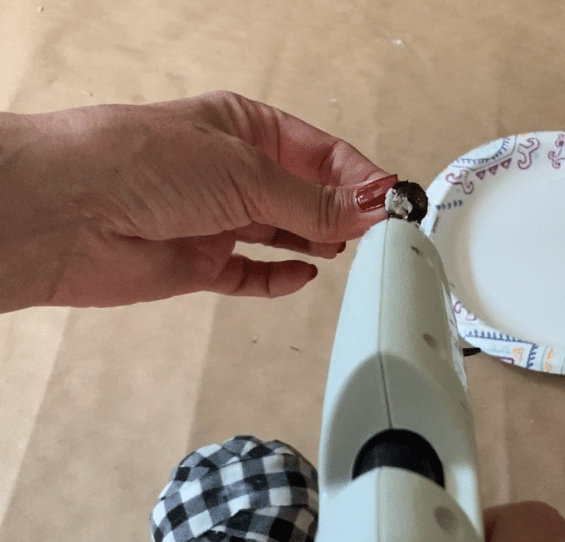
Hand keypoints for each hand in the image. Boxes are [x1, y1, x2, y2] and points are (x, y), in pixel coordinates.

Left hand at [0, 91, 395, 312]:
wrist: (62, 214)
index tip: (389, 202)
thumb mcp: (244, 172)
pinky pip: (251, 274)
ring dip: (318, 242)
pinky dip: (279, 277)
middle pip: (307, 194)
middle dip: (344, 212)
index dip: (358, 177)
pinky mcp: (198, 264)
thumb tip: (370, 206)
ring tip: (352, 250)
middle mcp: (232, 172)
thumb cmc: (135, 162)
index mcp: (245, 129)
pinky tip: (304, 275)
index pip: (321, 153)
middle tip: (379, 231)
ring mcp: (216, 219)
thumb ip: (313, 200)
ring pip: (284, 233)